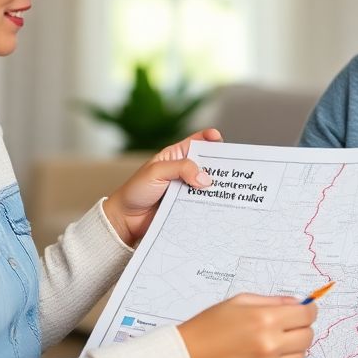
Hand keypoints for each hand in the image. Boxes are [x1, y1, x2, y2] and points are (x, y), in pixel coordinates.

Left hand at [104, 128, 222, 244]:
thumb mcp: (157, 172)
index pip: (196, 142)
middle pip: (207, 164)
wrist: (126, 219)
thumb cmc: (136, 190)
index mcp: (175, 156)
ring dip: (217, 187)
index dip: (209, 138)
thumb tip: (206, 179)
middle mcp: (184, 171)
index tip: (218, 139)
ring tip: (229, 190)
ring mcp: (186, 189)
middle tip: (232, 170)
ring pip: (208, 185)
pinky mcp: (187, 206)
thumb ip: (182, 169)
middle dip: (220, 165)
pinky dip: (211, 203)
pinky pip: (203, 203)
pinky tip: (219, 205)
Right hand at [177, 293, 318, 357]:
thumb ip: (273, 301)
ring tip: (272, 344)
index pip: (307, 315)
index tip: (305, 311)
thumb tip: (298, 303)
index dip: (309, 310)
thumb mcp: (240, 301)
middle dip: (302, 328)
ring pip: (300, 357)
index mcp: (266, 319)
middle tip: (288, 327)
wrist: (187, 357)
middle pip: (308, 336)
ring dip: (292, 349)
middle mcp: (270, 345)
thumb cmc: (210, 326)